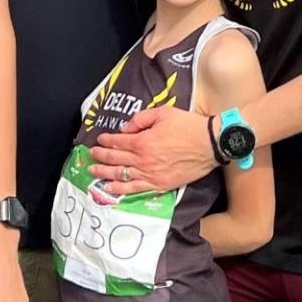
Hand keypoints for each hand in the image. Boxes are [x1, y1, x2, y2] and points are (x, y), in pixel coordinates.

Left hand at [92, 106, 214, 194]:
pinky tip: (109, 187)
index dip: (106, 140)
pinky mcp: (159, 185)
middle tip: (91, 155)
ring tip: (92, 172)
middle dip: (100, 157)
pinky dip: (120, 189)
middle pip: (115, 159)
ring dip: (103, 173)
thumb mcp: (163, 113)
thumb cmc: (188, 126)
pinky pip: (135, 189)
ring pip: (120, 175)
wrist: (210, 144)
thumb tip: (125, 128)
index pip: (117, 142)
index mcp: (142, 141)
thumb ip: (140, 119)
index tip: (100, 139)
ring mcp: (150, 174)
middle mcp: (142, 160)